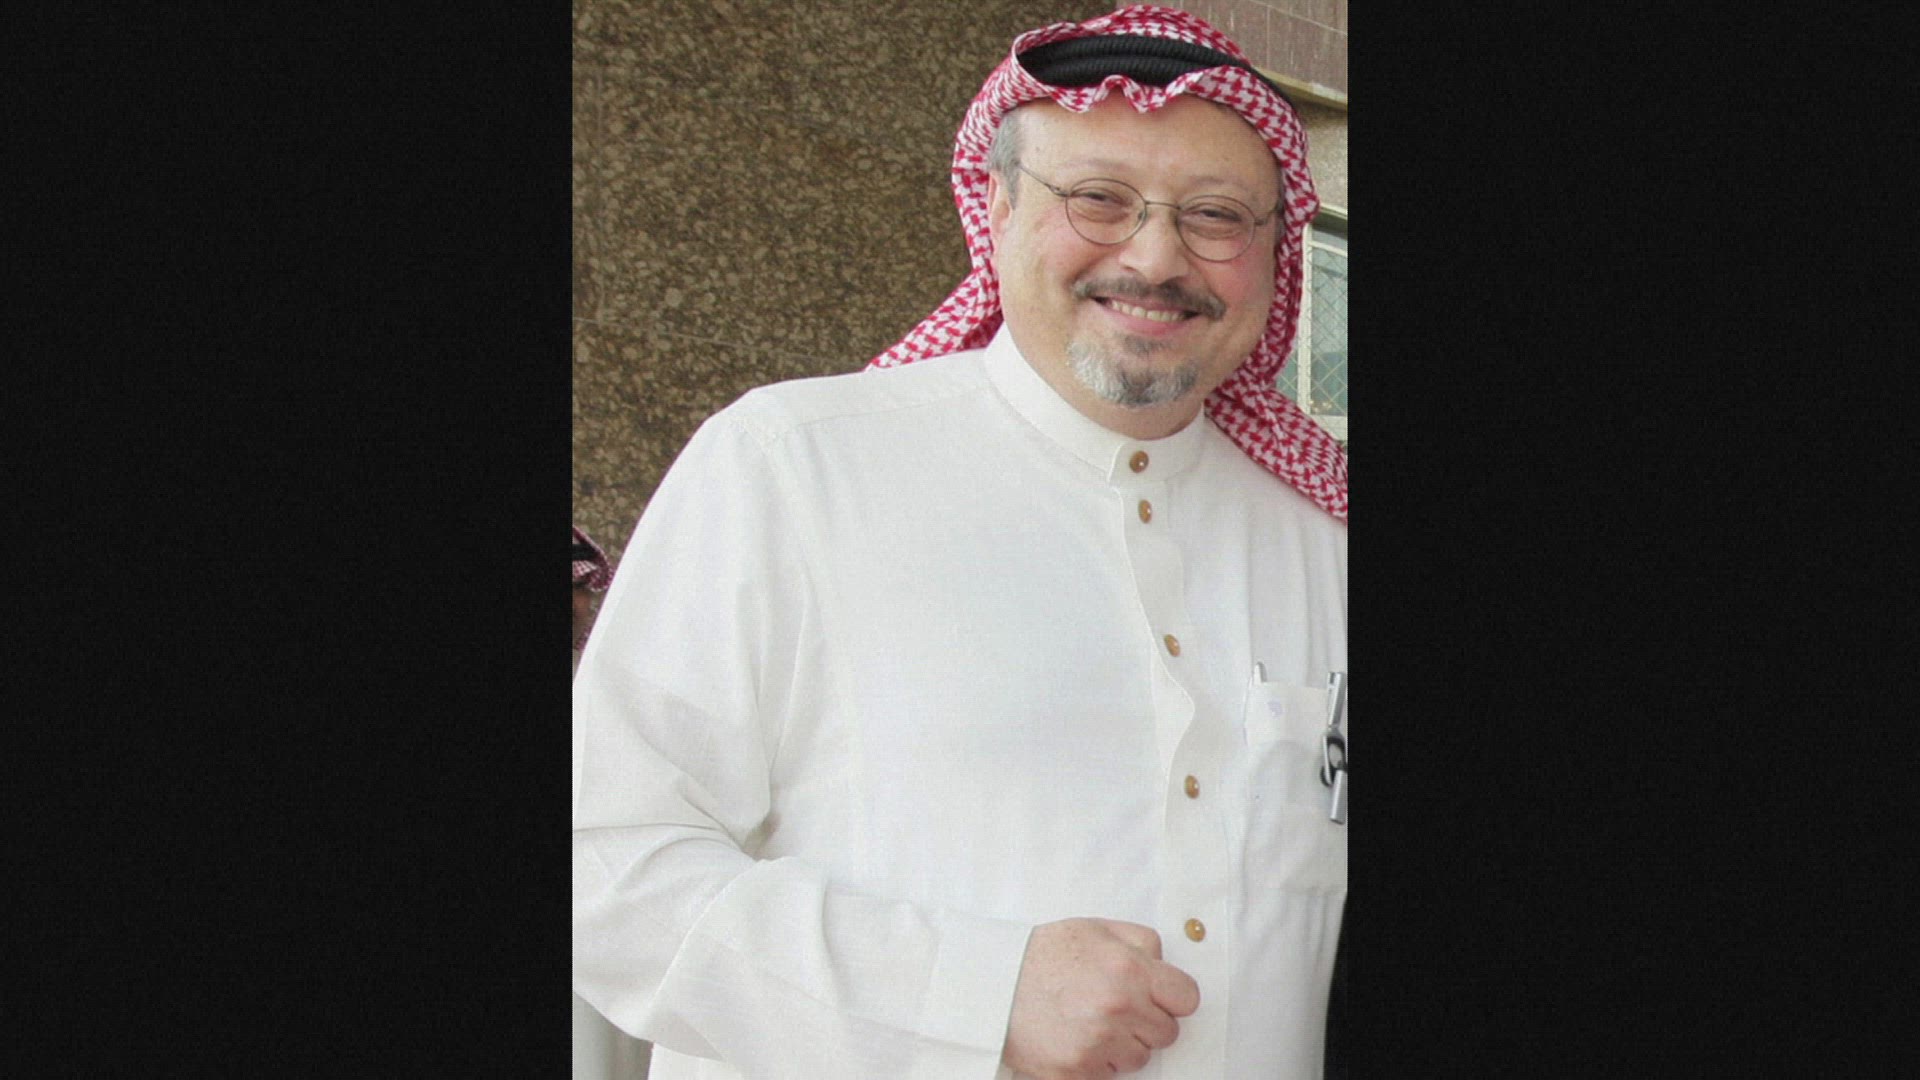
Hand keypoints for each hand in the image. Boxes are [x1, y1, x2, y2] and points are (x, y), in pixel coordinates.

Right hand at [1002, 917, 1200, 1078]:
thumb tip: (1167, 962)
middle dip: (1147, 1021)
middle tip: (1117, 1007)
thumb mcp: (1096, 929)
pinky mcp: (1078, 1070)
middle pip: (1167, 1032)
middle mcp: (1119, 1008)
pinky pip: (1110, 1075)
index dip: (1173, 997)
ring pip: (1140, 1058)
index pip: (1187, 998)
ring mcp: (1099, 1043)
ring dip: (1123, 1044)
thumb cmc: (1043, 955)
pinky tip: (1077, 1038)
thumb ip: (1142, 941)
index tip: (1159, 997)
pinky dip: (1098, 1062)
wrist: (993, 984)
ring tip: (1092, 1022)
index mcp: (1130, 970)